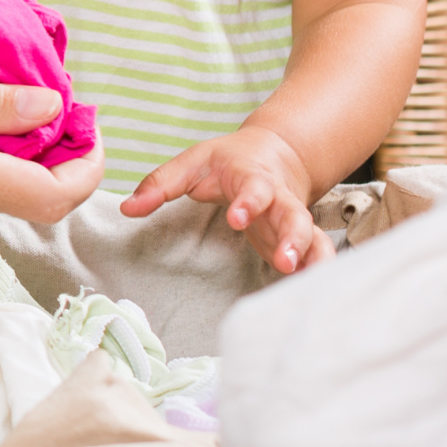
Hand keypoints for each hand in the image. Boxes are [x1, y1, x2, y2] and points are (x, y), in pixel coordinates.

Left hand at [123, 126, 330, 274]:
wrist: (275, 154)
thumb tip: (128, 209)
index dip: (249, 202)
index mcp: (253, 177)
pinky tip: (314, 292)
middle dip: (292, 237)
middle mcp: (279, 200)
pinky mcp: (298, 240)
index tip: (237, 218)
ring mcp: (292, 221)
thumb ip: (161, 184)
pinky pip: (316, 255)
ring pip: (313, 238)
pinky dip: (318, 272)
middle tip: (285, 261)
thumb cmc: (228, 161)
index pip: (255, 188)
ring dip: (312, 258)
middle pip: (294, 216)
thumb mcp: (192, 163)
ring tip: (305, 279)